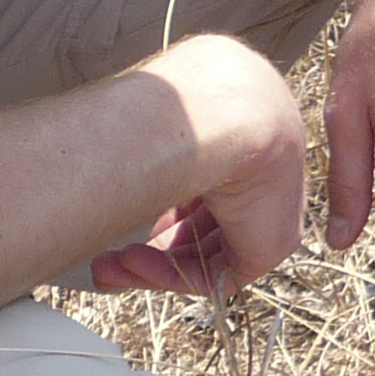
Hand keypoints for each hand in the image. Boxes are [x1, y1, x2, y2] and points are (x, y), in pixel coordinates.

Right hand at [93, 33, 311, 297]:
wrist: (221, 109)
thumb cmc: (187, 100)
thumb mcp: (168, 125)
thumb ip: (158, 157)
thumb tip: (126, 177)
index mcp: (243, 137)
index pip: (203, 185)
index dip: (162, 204)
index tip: (123, 208)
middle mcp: (262, 174)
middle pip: (202, 225)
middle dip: (150, 246)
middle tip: (103, 258)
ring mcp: (270, 209)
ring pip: (204, 254)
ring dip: (149, 264)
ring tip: (103, 266)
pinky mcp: (271, 243)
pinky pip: (216, 272)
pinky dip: (169, 274)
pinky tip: (129, 262)